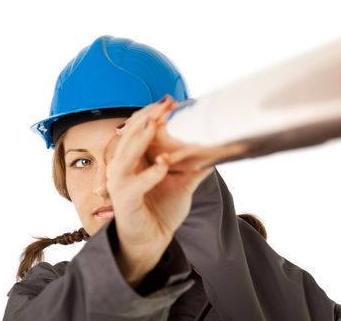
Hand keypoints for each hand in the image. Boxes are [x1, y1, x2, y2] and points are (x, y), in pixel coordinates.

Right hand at [105, 95, 213, 284]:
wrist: (153, 240)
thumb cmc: (162, 209)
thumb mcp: (183, 182)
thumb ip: (196, 165)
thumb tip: (220, 148)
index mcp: (134, 159)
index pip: (138, 128)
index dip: (152, 113)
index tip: (171, 101)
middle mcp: (123, 167)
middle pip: (130, 134)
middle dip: (148, 116)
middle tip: (167, 103)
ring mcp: (120, 183)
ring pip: (126, 154)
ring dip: (142, 138)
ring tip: (159, 123)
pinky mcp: (124, 200)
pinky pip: (134, 184)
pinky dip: (150, 173)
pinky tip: (164, 163)